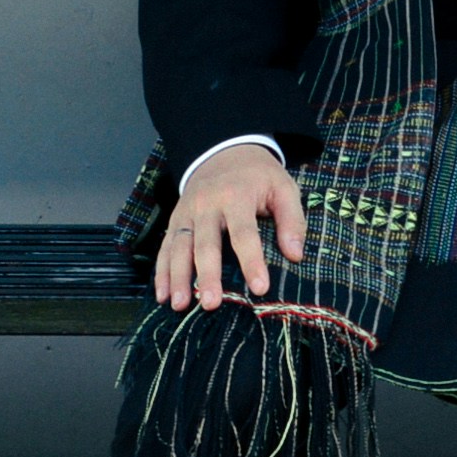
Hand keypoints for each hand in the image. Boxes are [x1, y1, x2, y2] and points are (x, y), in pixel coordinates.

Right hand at [155, 140, 304, 311]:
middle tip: (211, 304)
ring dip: (178, 277)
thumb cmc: (259, 176)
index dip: (252, 261)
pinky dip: (161, 271)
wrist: (223, 150)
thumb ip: (292, 220)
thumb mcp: (283, 187)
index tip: (260, 288)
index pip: (244, 232)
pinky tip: (162, 295)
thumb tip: (295, 256)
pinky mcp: (175, 219)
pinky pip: (166, 247)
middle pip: (206, 243)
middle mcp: (207, 204)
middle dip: (207, 275)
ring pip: (180, 247)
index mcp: (237, 195)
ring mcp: (187, 211)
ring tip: (180, 305)